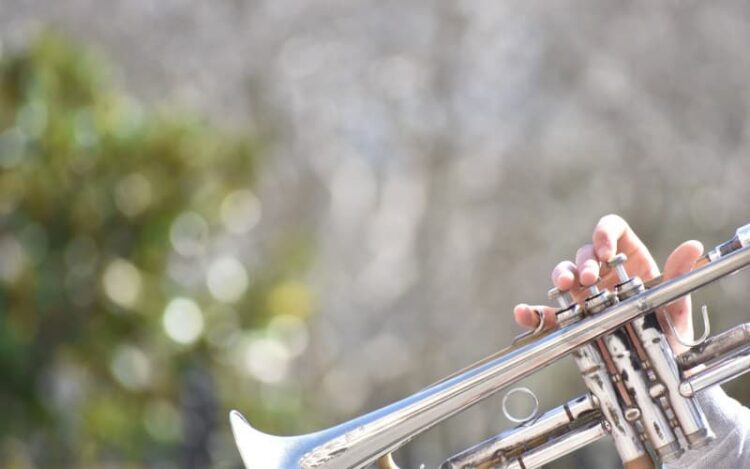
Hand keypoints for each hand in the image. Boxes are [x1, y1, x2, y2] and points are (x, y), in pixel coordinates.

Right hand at [513, 214, 702, 351]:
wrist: (659, 372)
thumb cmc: (671, 335)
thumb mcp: (676, 305)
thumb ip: (679, 276)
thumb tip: (692, 246)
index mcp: (629, 262)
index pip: (613, 232)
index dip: (604, 234)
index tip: (605, 251)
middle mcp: (604, 275)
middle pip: (584, 254)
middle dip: (583, 263)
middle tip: (589, 279)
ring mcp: (585, 296)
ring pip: (564, 276)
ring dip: (560, 276)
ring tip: (562, 286)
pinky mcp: (571, 322)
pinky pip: (548, 314)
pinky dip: (533, 313)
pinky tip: (523, 312)